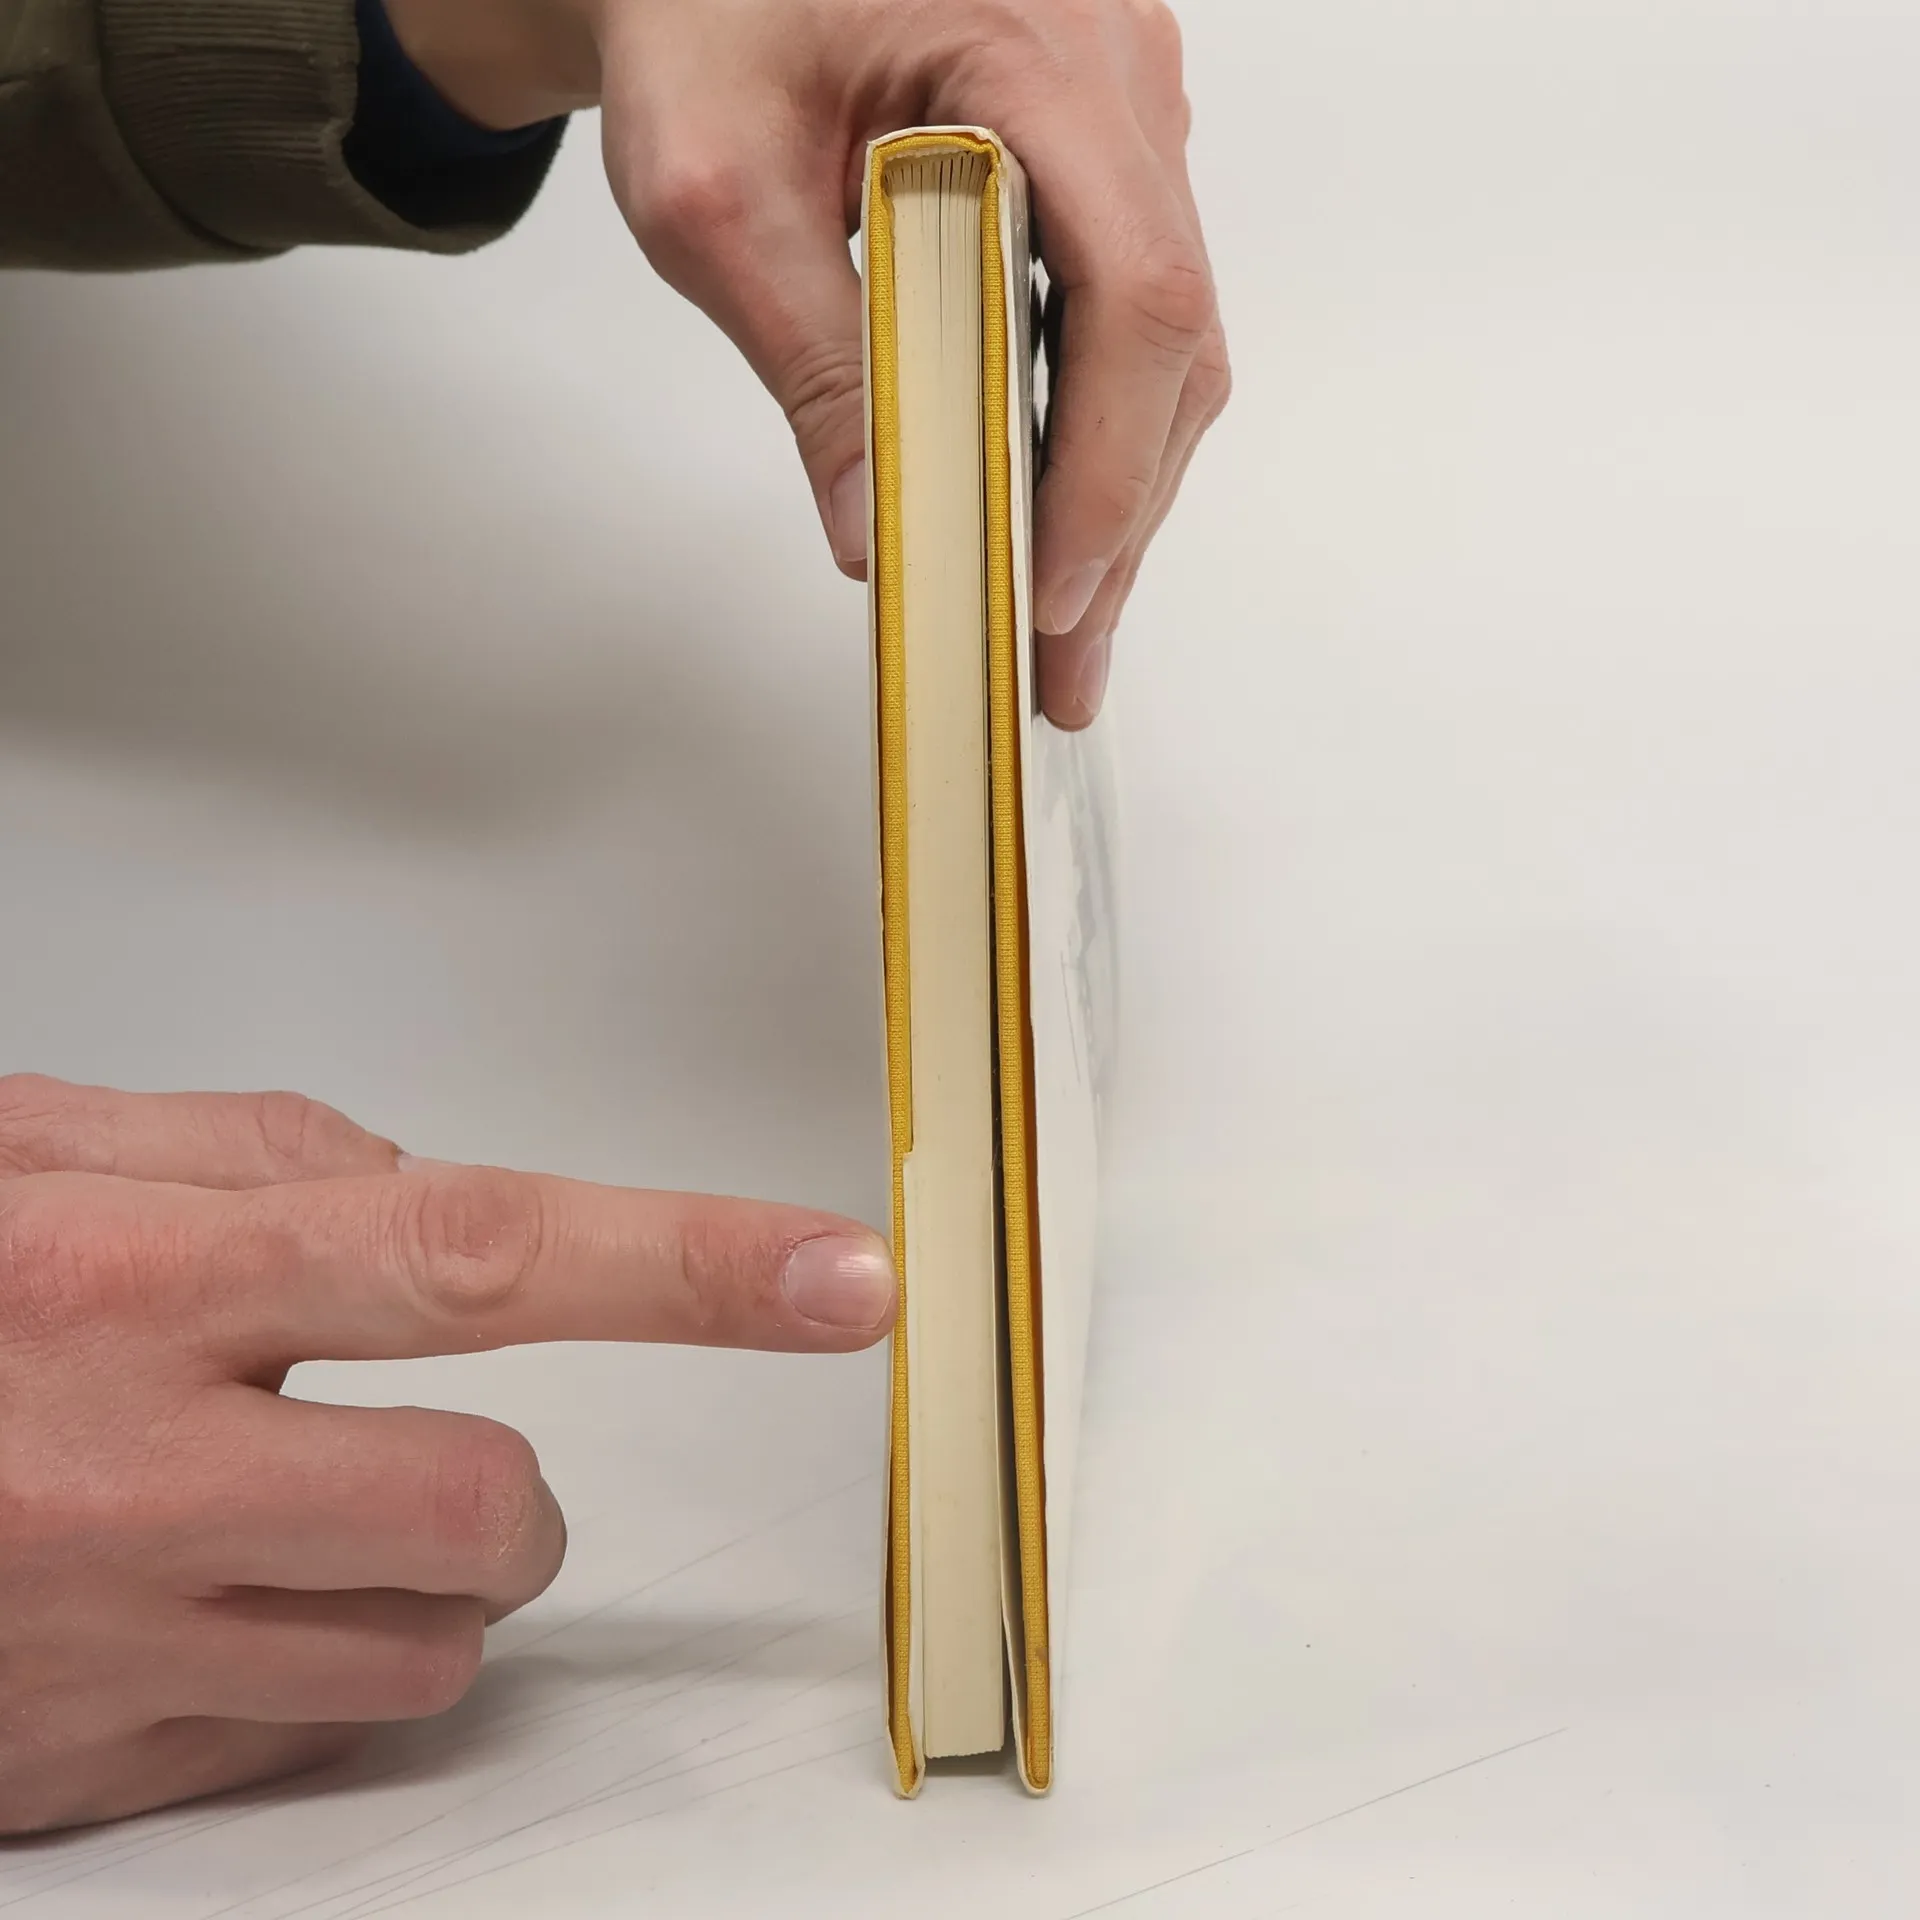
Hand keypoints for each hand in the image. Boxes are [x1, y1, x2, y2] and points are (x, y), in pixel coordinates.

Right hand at [0, 1075, 893, 1833]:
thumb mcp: (21, 1156)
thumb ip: (242, 1149)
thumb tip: (416, 1187)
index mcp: (131, 1279)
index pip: (477, 1252)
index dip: (686, 1266)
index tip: (839, 1276)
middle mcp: (125, 1472)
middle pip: (487, 1509)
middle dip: (511, 1493)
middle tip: (412, 1442)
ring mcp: (98, 1649)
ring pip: (426, 1651)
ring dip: (417, 1579)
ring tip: (280, 1509)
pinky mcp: (74, 1773)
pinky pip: (305, 1737)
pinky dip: (306, 1665)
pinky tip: (192, 1597)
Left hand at [388, 0, 1229, 729]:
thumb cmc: (701, 12)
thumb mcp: (713, 190)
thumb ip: (805, 357)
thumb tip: (877, 528)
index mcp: (1035, 46)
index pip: (1134, 290)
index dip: (1108, 463)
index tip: (1054, 592)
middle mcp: (1116, 72)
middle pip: (1170, 336)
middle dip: (1117, 519)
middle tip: (1062, 668)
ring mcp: (1124, 108)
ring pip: (1161, 337)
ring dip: (1114, 489)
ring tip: (1061, 626)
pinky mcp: (1101, 150)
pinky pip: (1125, 307)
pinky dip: (1092, 423)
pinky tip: (1051, 513)